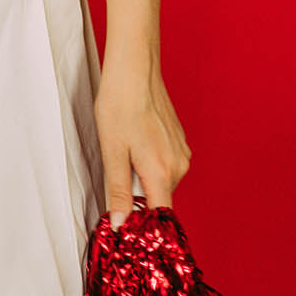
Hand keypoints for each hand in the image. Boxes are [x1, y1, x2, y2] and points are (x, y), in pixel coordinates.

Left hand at [94, 48, 191, 229]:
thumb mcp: (112, 151)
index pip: (161, 219)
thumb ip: (119, 191)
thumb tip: (121, 225)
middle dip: (139, 198)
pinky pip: (165, 164)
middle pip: (159, 200)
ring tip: (124, 151)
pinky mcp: (179, 140)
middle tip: (116, 176)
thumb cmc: (119, 105)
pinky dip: (150, 162)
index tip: (126, 227)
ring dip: (143, 177)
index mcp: (163, 173)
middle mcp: (179, 166)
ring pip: (162, 181)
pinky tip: (135, 142)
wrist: (134, 67)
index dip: (144, 227)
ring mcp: (182, 152)